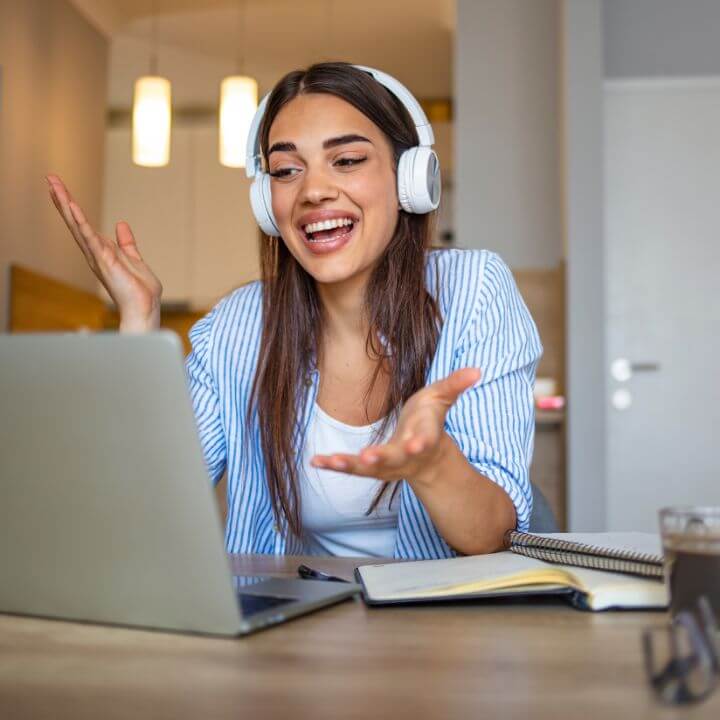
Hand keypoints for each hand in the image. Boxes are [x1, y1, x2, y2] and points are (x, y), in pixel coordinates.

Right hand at [46, 174, 162, 331]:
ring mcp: (97, 257)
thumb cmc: (140, 290)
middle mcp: (94, 253)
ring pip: (78, 226)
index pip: (83, 224)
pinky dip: (81, 223)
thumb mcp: (134, 259)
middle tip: (50, 178)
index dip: (72, 206)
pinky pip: (90, 238)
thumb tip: (121, 224)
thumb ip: (127, 243)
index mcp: (101, 251)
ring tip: (55, 186)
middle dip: (63, 200)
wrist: (144, 308)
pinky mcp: (105, 261)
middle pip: (75, 221)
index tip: (60, 188)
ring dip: (67, 205)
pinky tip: (73, 208)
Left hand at [310, 368, 480, 484]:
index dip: (421, 441)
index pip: (425, 439)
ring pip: (368, 468)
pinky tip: (315, 461)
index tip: (416, 444)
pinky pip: (350, 468)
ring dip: (349, 465)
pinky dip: (333, 465)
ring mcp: (387, 465)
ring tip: (330, 461)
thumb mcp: (442, 398)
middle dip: (382, 458)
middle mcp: (405, 455)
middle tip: (368, 458)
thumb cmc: (429, 421)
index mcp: (424, 436)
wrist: (425, 458)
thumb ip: (455, 385)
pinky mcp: (369, 467)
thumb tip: (477, 369)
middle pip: (394, 459)